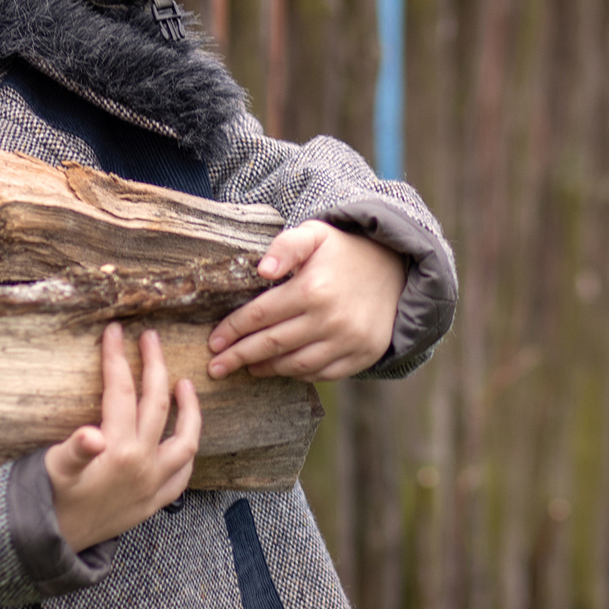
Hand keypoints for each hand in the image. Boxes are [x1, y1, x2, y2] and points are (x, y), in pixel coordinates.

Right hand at [47, 324, 200, 550]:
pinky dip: (187, 451)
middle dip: (155, 366)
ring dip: (188, 409)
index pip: (121, 392)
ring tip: (183, 383)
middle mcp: (143, 465)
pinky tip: (184, 435)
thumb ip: (75, 450)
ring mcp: (153, 485)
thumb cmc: (51, 499)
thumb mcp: (54, 469)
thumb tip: (91, 434)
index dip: (117, 358)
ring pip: (185, 441)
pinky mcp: (155, 502)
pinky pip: (183, 474)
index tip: (115, 331)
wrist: (55, 542)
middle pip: (157, 405)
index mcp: (118, 451)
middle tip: (150, 338)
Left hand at [206, 221, 404, 382]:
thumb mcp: (315, 234)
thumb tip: (262, 270)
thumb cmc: (344, 251)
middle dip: (238, 357)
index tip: (213, 342)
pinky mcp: (361, 356)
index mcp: (313, 289)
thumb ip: (286, 246)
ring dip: (265, 369)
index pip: (260, 316)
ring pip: (295, 365)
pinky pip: (321, 374)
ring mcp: (348, 342)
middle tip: (215, 367)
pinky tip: (282, 368)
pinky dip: (298, 374)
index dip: (232, 330)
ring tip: (247, 367)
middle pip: (272, 345)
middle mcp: (330, 320)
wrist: (395, 268)